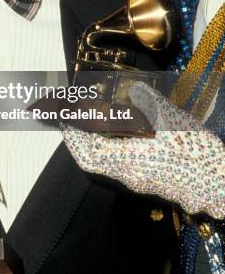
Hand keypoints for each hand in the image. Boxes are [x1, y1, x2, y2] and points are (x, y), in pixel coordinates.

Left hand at [62, 82, 224, 218]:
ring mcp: (140, 178)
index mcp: (126, 162)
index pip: (86, 152)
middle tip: (79, 111)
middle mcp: (128, 174)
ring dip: (99, 138)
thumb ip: (146, 101)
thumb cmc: (194, 153)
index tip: (64, 116)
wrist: (221, 185)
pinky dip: (115, 143)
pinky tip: (124, 126)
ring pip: (108, 158)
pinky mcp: (152, 177)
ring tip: (98, 114)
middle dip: (83, 134)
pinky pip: (123, 159)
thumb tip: (132, 88)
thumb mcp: (169, 119)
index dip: (72, 135)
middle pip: (94, 156)